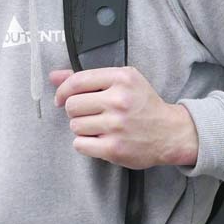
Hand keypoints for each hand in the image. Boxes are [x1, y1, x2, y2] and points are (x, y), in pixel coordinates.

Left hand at [51, 67, 198, 169]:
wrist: (170, 133)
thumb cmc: (144, 105)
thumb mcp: (122, 81)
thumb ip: (87, 78)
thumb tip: (54, 76)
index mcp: (121, 78)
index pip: (77, 81)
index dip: (62, 91)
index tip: (61, 98)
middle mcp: (119, 100)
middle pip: (72, 105)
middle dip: (75, 111)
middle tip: (89, 114)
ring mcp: (116, 125)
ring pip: (75, 126)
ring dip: (82, 128)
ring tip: (99, 127)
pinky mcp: (114, 148)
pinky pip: (80, 144)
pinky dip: (85, 143)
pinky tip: (99, 139)